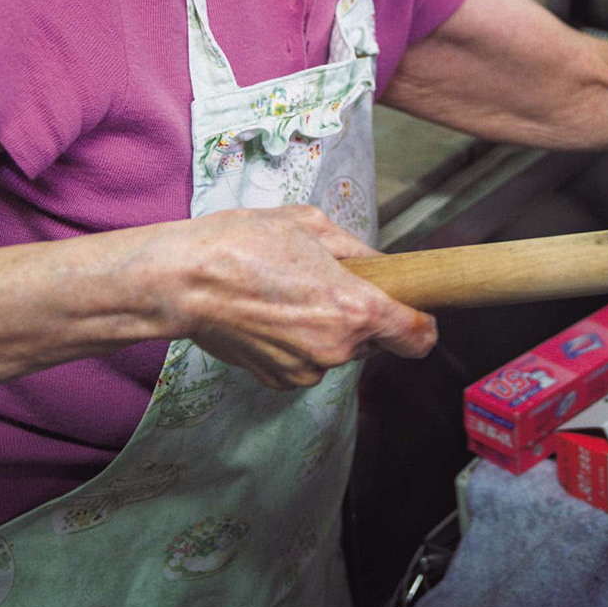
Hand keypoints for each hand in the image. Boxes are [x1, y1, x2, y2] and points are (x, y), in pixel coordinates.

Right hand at [164, 205, 436, 389]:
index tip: (417, 313)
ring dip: (326, 329)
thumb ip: (356, 250)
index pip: (417, 337)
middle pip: (373, 339)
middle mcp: (337, 348)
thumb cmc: (243, 245)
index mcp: (355, 309)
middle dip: (360, 314)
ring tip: (289, 295)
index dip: (422, 323)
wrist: (185, 280)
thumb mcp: (312, 226)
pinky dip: (298, 343)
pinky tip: (271, 315)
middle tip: (327, 284)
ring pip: (337, 350)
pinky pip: (306, 362)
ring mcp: (306, 369)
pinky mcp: (279, 381)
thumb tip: (375, 264)